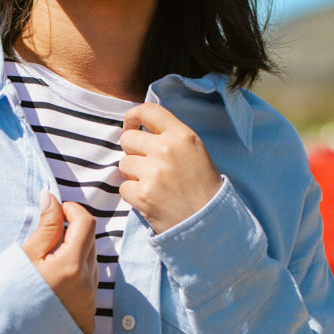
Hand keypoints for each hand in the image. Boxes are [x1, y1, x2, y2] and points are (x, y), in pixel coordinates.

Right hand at [22, 194, 97, 333]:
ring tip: (48, 266)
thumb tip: (52, 199)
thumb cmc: (8, 296)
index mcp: (70, 266)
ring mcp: (89, 303)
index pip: (86, 223)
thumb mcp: (25, 257)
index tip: (58, 212)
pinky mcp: (88, 318)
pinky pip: (90, 288)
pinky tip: (54, 287)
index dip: (73, 211)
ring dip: (76, 256)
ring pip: (92, 265)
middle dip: (74, 233)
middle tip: (49, 239)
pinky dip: (77, 279)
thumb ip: (45, 227)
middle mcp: (86, 284)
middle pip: (91, 243)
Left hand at [118, 103, 222, 233]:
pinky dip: (133, 195)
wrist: (210, 223)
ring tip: (153, 186)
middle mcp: (166, 149)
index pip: (148, 110)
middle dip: (132, 152)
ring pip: (124, 164)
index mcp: (182, 135)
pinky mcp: (143, 194)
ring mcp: (153, 171)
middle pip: (128, 139)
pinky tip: (150, 200)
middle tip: (146, 166)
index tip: (130, 126)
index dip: (133, 116)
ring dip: (133, 175)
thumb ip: (171, 138)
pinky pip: (123, 187)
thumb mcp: (195, 152)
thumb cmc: (203, 189)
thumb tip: (139, 131)